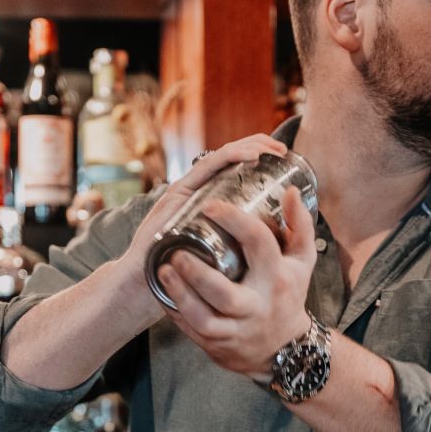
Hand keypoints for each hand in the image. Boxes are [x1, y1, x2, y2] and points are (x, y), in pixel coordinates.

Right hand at [121, 134, 288, 327]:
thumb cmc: (182, 277)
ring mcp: (187, 190)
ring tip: (272, 149)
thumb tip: (272, 250)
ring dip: (250, 147)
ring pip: (222, 157)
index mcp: (209, 202)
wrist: (145, 284)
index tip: (284, 161)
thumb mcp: (218, 258)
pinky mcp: (178, 192)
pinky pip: (208, 167)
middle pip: (231, 159)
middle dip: (259, 147)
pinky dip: (231, 157)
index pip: (236, 171)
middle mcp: (198, 191)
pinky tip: (252, 156)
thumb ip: (235, 248)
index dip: (260, 159)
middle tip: (282, 151)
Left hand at [154, 185, 316, 379]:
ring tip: (164, 271)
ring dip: (180, 295)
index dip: (234, 220)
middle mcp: (258, 306)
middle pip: (225, 293)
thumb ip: (300, 226)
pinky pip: (193, 331)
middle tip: (177, 252)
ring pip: (204, 318)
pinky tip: (164, 293)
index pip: (258, 243)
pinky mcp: (219, 346)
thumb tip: (291, 190)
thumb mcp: (301, 262)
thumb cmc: (288, 294)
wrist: (285, 349)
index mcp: (277, 277)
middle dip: (197, 273)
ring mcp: (237, 330)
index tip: (210, 206)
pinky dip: (176, 311)